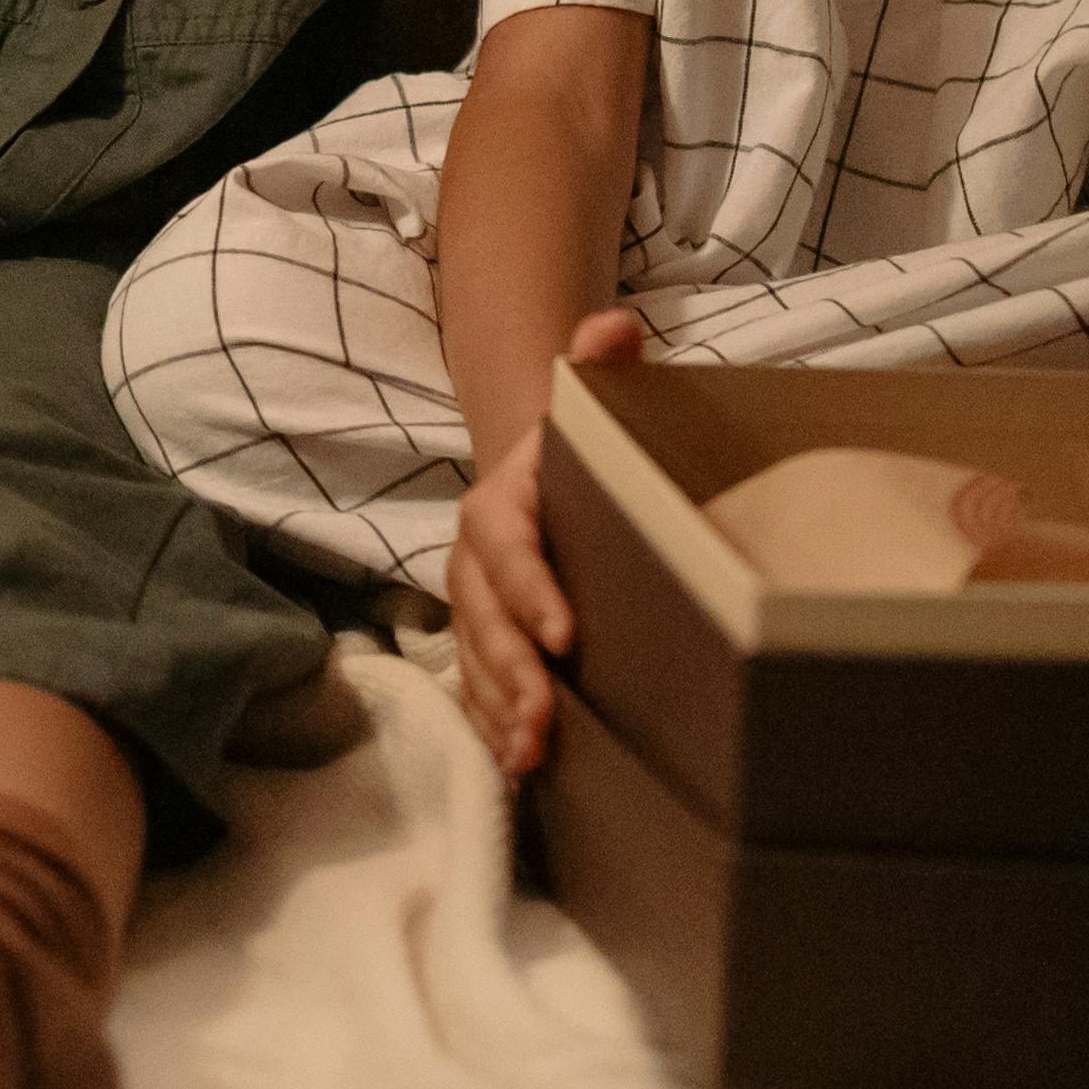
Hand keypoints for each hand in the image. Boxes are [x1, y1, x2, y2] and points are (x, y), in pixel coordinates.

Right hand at [446, 307, 647, 777]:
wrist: (538, 481)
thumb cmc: (574, 453)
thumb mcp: (588, 405)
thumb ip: (601, 365)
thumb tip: (615, 325)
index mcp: (500, 502)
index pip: (505, 545)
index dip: (529, 590)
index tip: (565, 636)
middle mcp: (474, 559)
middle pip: (482, 617)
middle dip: (509, 670)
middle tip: (544, 719)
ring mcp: (472, 606)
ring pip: (473, 660)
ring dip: (498, 708)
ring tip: (533, 753)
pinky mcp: (480, 643)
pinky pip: (474, 688)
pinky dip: (490, 725)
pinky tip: (516, 763)